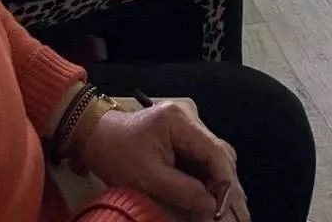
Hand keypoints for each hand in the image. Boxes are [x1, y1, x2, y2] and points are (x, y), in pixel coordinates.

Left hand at [80, 104, 246, 221]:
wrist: (95, 137)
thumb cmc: (117, 154)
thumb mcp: (149, 178)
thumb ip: (183, 191)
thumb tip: (212, 208)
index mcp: (180, 121)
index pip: (215, 151)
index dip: (224, 182)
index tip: (222, 210)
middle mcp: (189, 118)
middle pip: (220, 154)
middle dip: (227, 187)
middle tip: (236, 216)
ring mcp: (187, 126)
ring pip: (215, 158)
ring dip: (220, 185)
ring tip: (228, 213)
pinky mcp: (182, 137)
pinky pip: (203, 159)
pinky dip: (209, 180)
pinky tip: (213, 201)